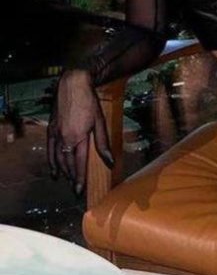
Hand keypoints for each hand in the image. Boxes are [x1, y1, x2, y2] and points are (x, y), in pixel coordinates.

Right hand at [47, 70, 114, 195]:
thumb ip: (103, 143)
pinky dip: (51, 160)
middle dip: (71, 177)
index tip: (80, 190)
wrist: (72, 85)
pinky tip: (54, 167)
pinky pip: (49, 149)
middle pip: (67, 163)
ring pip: (57, 158)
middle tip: (75, 189)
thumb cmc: (89, 102)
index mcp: (79, 137)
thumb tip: (109, 161)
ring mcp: (56, 133)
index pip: (79, 163)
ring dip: (62, 171)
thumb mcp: (100, 122)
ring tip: (67, 180)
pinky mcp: (50, 128)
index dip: (80, 178)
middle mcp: (65, 138)